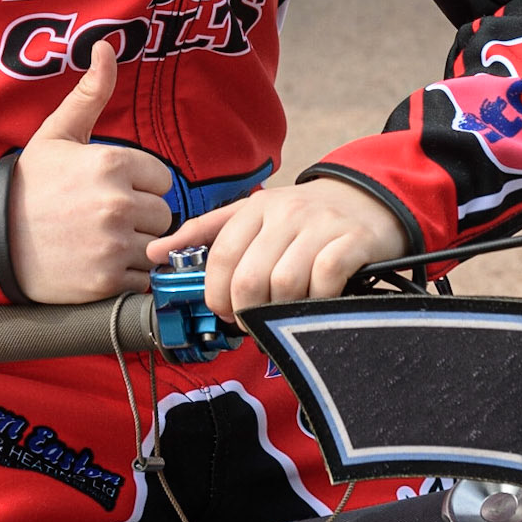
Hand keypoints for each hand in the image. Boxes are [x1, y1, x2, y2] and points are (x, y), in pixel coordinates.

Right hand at [8, 42, 173, 302]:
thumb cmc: (30, 184)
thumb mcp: (58, 132)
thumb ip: (90, 93)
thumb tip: (106, 46)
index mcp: (112, 163)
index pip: (162, 178)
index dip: (139, 185)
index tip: (111, 190)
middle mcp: (118, 203)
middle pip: (162, 214)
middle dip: (140, 217)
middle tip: (104, 218)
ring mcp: (113, 244)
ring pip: (155, 246)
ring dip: (136, 247)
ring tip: (101, 240)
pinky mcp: (108, 281)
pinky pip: (143, 279)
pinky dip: (128, 276)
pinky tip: (99, 263)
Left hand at [147, 179, 407, 324]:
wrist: (368, 198)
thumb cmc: (303, 216)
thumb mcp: (252, 214)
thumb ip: (204, 234)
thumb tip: (154, 253)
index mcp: (255, 208)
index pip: (221, 256)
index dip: (216, 293)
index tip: (223, 311)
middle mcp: (286, 213)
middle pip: (250, 277)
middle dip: (246, 311)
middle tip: (253, 322)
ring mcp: (320, 226)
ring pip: (285, 282)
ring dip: (281, 310)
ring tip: (285, 315)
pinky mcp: (353, 240)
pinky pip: (326, 278)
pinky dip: (318, 299)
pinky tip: (318, 303)